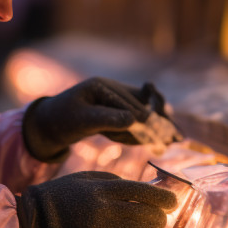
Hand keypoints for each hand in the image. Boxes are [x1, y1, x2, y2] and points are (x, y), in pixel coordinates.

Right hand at [16, 171, 177, 227]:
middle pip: (144, 212)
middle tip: (165, 217)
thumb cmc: (63, 194)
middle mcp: (102, 207)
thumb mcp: (86, 179)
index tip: (174, 201)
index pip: (139, 190)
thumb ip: (113, 182)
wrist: (35, 218)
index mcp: (101, 187)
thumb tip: (144, 190)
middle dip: (160, 216)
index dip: (161, 196)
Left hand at [21, 77, 180, 161]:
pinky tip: (158, 142)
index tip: (160, 130)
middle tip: (177, 134)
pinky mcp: (115, 110)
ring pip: (141, 112)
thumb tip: (135, 120)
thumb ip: (107, 119)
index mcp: (102, 85)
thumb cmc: (62, 119)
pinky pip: (134, 120)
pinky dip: (143, 130)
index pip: (128, 101)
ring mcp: (115, 99)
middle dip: (158, 119)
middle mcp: (112, 89)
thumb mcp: (82, 120)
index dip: (145, 116)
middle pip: (142, 103)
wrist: (49, 124)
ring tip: (175, 138)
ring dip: (152, 126)